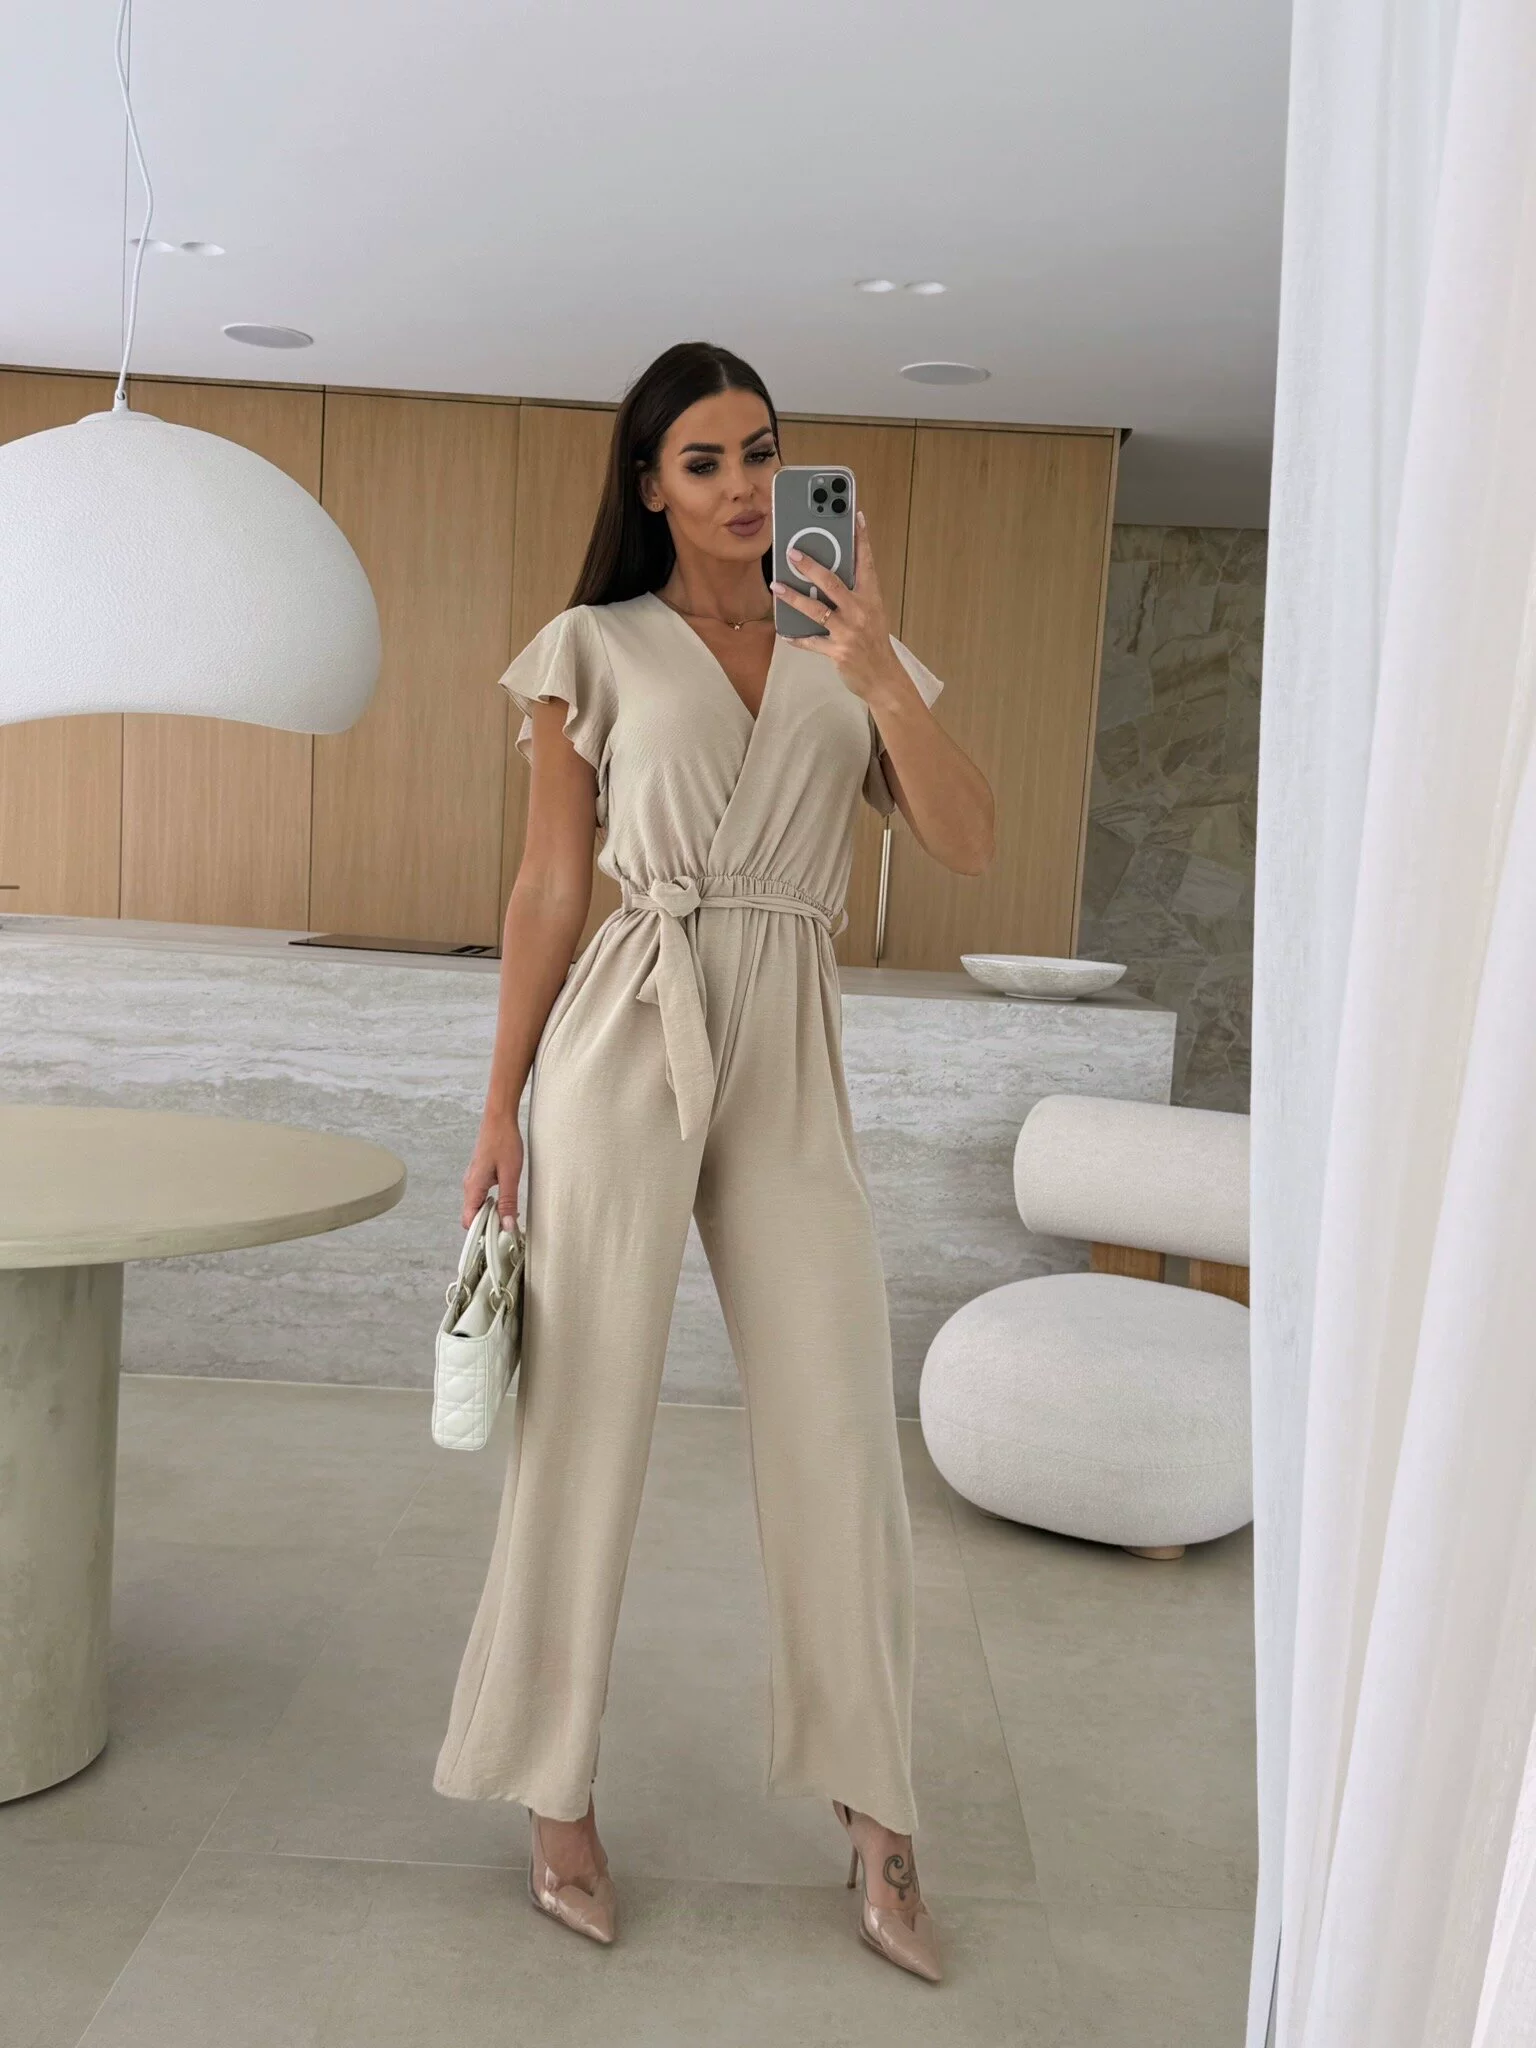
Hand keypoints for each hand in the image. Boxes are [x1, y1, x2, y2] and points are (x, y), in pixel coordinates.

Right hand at [462, 1105, 523, 1229]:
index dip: (482, 1232)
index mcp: (473, 1187)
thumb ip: (508, 1201)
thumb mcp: (510, 1175)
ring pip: (477, 1206)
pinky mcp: (480, 1174)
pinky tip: (506, 1201)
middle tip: (508, 1226)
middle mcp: (469, 1185)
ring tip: (510, 1215)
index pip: (469, 1221)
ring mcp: (473, 1180)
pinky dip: (492, 1203)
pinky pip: (481, 1196)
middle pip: (472, 1216)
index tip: (499, 1236)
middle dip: (488, 1225)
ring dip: (491, 1214)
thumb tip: (507, 1225)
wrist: (499, 1118)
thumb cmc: (503, 1142)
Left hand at [771, 511, 903, 703]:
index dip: (861, 538)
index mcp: (871, 598)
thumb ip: (854, 594)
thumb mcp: (872, 613)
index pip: (866, 563)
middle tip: (791, 552)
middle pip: (832, 582)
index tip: (855, 516)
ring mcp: (849, 632)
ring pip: (816, 609)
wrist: (884, 679)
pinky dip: (796, 637)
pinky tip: (784, 631)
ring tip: (776, 585)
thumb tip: (827, 576)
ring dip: (793, 597)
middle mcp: (860, 611)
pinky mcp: (837, 651)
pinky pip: (810, 641)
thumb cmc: (874, 642)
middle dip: (810, 566)